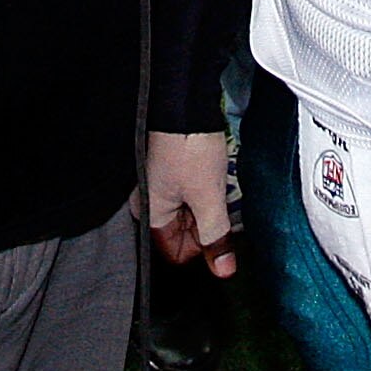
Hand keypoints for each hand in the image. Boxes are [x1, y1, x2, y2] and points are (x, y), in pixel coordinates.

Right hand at [147, 129, 238, 276]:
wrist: (184, 100)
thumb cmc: (188, 145)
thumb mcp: (208, 198)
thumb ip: (215, 237)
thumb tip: (223, 269)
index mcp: (149, 214)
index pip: (175, 252)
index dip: (201, 244)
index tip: (215, 224)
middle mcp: (148, 202)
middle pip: (182, 232)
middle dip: (205, 221)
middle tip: (215, 198)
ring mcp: (158, 185)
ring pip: (188, 212)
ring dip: (206, 203)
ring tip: (213, 181)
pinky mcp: (169, 169)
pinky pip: (189, 192)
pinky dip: (203, 188)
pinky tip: (210, 172)